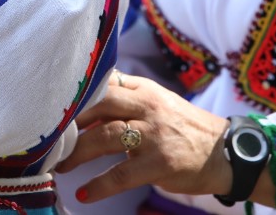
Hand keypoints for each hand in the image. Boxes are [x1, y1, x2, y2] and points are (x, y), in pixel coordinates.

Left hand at [57, 73, 232, 204]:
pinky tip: (84, 194)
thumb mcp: (156, 102)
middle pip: (99, 103)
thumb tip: (84, 100)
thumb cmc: (183, 127)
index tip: (51, 104)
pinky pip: (121, 175)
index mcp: (143, 89)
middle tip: (50, 136)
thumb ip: (125, 98)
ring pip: (105, 137)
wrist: (225, 152)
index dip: (75, 92)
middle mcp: (147, 106)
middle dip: (70, 120)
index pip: (103, 81)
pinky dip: (100, 186)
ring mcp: (154, 135)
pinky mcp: (159, 164)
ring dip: (78, 152)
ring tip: (60, 165)